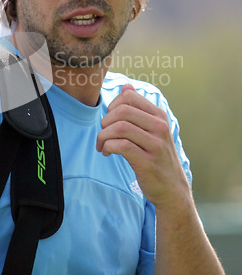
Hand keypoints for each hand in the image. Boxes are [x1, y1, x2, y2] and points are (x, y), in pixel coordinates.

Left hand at [96, 84, 190, 209]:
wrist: (172, 188)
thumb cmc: (156, 156)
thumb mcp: (151, 129)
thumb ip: (138, 108)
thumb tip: (126, 86)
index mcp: (159, 115)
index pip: (129, 97)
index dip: (112, 105)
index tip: (110, 120)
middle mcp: (159, 127)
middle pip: (122, 111)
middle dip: (105, 122)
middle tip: (103, 134)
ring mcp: (155, 144)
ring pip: (119, 128)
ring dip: (104, 136)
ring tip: (102, 145)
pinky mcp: (148, 162)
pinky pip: (121, 146)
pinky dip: (108, 147)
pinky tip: (107, 153)